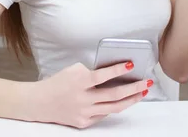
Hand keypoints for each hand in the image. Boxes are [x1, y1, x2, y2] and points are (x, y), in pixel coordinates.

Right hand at [30, 62, 151, 128]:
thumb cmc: (58, 82)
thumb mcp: (73, 70)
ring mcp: (83, 112)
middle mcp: (83, 98)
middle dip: (134, 88)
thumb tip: (114, 73)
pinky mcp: (83, 123)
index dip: (118, 70)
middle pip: (114, 94)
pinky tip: (123, 101)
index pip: (103, 75)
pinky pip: (103, 115)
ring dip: (131, 99)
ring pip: (114, 108)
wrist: (39, 102)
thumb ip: (92, 72)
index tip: (131, 65)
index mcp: (79, 81)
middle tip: (147, 82)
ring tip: (143, 92)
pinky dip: (114, 107)